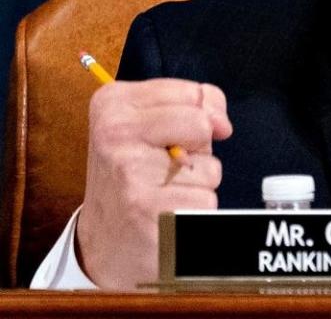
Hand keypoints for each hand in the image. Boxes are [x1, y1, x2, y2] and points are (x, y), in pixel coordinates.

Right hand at [76, 78, 232, 288]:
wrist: (103, 244)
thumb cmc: (136, 176)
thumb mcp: (152, 125)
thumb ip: (195, 105)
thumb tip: (222, 124)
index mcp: (113, 103)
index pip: (193, 93)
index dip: (201, 116)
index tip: (176, 137)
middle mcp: (115, 133)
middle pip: (202, 125)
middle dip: (199, 149)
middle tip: (166, 167)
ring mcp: (129, 173)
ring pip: (210, 168)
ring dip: (198, 185)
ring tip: (163, 194)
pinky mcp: (148, 212)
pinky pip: (207, 201)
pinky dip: (196, 212)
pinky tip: (166, 216)